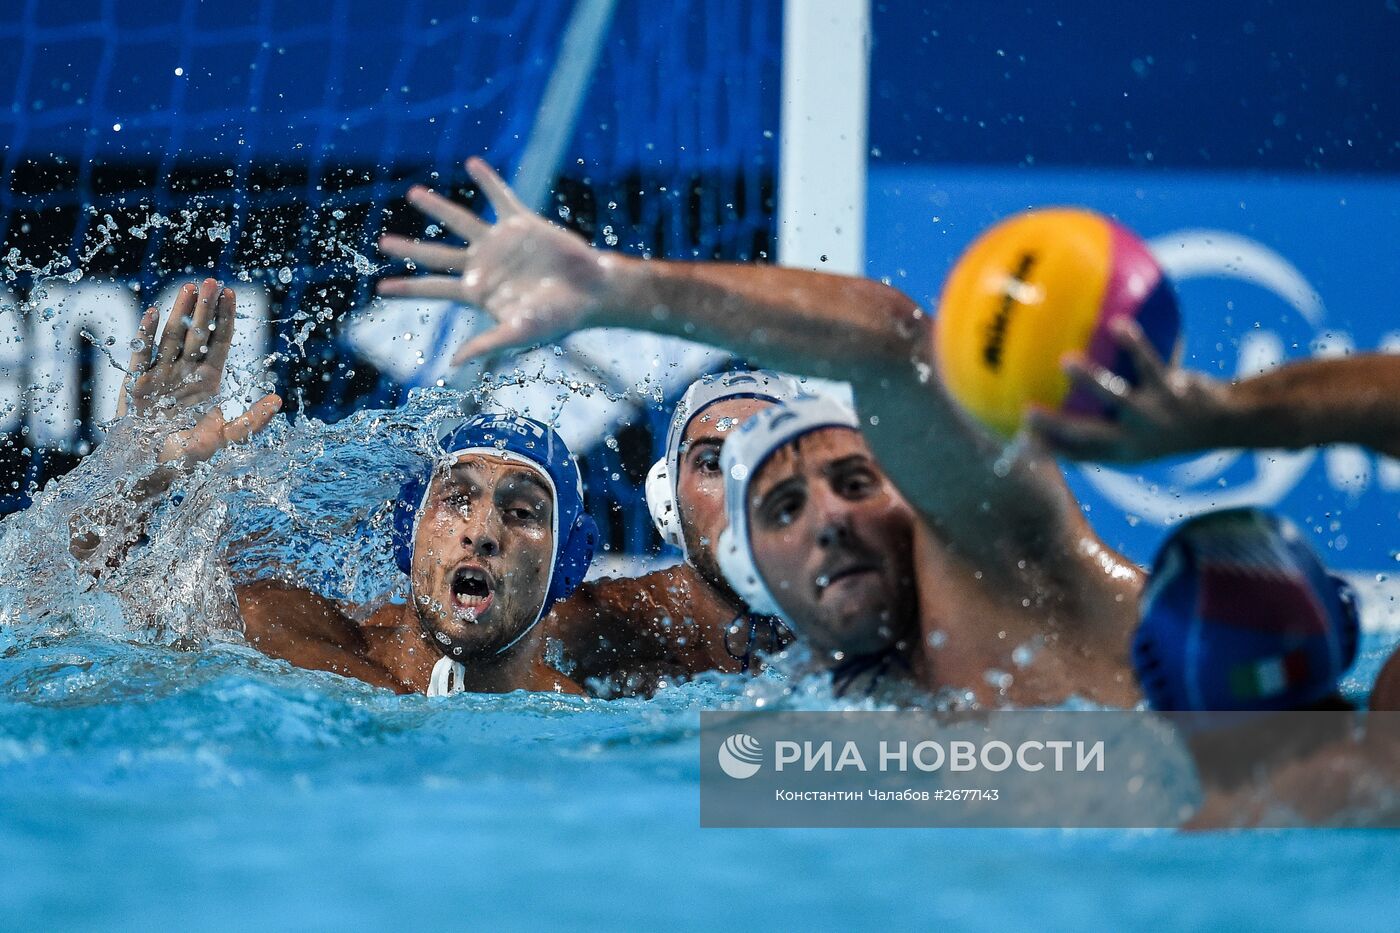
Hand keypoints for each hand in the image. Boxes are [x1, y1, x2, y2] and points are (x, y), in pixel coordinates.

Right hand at [119, 278, 280, 467]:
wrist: (152, 469)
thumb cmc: (190, 456)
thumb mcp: (226, 439)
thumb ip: (251, 421)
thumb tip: (278, 401)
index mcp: (209, 382)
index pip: (219, 343)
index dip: (224, 318)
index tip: (230, 293)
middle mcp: (185, 374)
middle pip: (197, 334)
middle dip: (205, 308)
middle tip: (211, 280)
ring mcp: (161, 376)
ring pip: (172, 337)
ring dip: (179, 313)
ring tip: (188, 287)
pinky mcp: (137, 384)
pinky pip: (142, 354)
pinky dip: (146, 335)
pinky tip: (153, 313)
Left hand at [376, 157, 613, 365]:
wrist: (592, 292)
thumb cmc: (559, 318)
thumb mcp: (521, 333)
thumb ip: (488, 344)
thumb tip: (453, 363)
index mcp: (479, 292)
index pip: (434, 289)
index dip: (407, 288)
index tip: (381, 289)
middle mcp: (484, 265)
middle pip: (437, 255)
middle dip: (410, 249)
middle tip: (382, 242)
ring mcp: (501, 243)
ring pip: (460, 222)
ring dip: (437, 208)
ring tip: (413, 193)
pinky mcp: (522, 225)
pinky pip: (501, 197)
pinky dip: (487, 181)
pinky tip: (473, 164)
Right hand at [1026, 319, 1232, 462]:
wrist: (1228, 423)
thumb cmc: (1173, 422)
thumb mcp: (1142, 430)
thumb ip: (1106, 415)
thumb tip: (1066, 379)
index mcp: (1120, 452)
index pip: (1076, 456)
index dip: (1046, 450)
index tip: (1018, 439)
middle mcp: (1134, 440)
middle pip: (1085, 436)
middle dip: (1055, 426)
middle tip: (1026, 411)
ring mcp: (1154, 416)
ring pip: (1115, 399)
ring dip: (1090, 381)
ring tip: (1066, 362)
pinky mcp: (1173, 392)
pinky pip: (1148, 363)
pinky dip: (1133, 345)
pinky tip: (1118, 325)